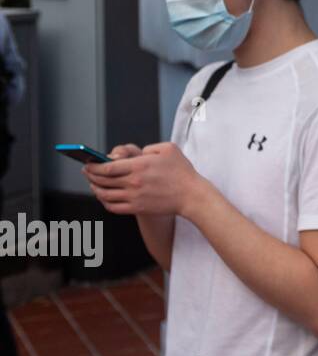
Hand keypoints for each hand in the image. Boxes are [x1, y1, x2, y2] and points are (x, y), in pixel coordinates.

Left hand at [85, 142, 207, 217]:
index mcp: (139, 166)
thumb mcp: (169, 149)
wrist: (192, 195)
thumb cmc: (182, 171)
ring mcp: (134, 197)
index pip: (107, 167)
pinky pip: (113, 207)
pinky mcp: (137, 208)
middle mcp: (134, 182)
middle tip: (87, 172)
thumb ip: (149, 147)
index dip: (93, 166)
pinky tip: (104, 197)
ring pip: (104, 195)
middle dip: (90, 176)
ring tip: (93, 184)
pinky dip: (104, 202)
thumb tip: (136, 154)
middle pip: (102, 181)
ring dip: (95, 189)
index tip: (88, 164)